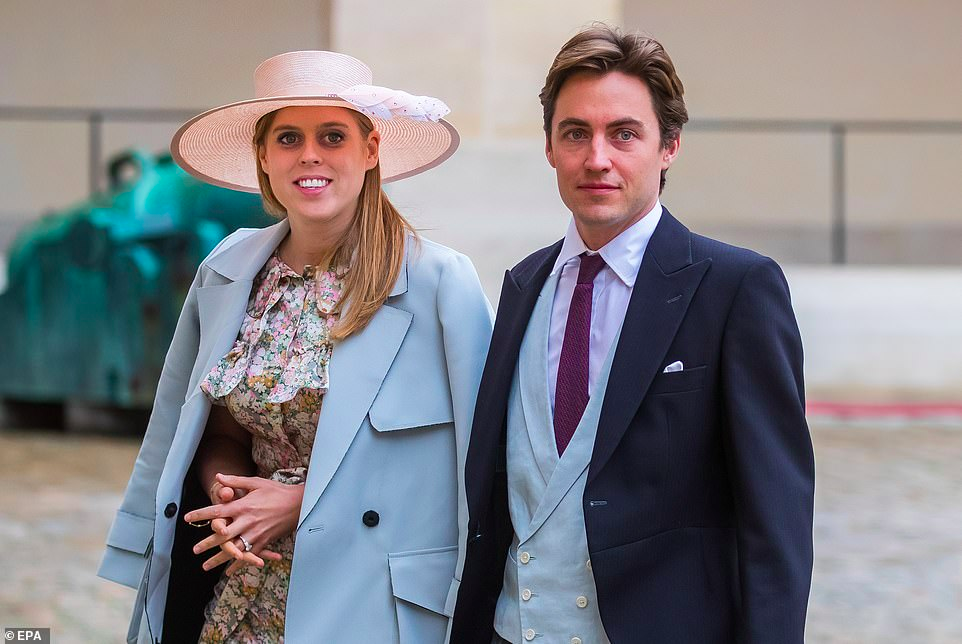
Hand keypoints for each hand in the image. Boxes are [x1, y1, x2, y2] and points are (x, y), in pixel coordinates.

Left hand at [184, 472, 302, 574]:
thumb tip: (219, 477)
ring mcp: (256, 534)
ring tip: (205, 565)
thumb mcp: (256, 482)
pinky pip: (249, 555)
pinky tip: (229, 571)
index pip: (217, 511)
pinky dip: (238, 564)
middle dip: (207, 544)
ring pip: (234, 549)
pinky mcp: (264, 541)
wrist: (299, 503)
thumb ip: (236, 481)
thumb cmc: (277, 491)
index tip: (187, 518)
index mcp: (243, 506)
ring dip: (219, 558)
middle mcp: (247, 522)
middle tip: (195, 550)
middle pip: (223, 535)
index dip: (201, 515)